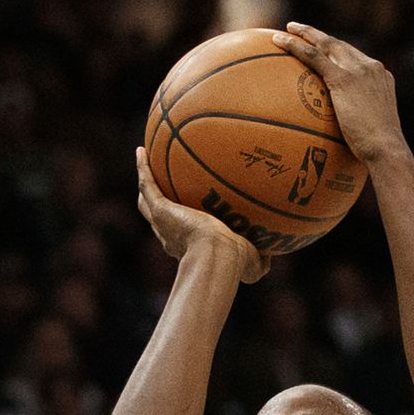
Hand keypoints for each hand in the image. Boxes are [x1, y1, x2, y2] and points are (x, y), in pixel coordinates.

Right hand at [135, 147, 268, 283]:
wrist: (218, 257)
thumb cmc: (235, 264)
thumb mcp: (253, 264)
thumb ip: (262, 259)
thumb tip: (272, 255)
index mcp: (188, 246)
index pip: (179, 233)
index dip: (179, 222)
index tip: (183, 211)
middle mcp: (171, 234)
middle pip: (157, 216)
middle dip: (157, 200)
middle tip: (158, 183)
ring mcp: (163, 221)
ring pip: (147, 199)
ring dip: (145, 180)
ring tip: (144, 160)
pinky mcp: (161, 209)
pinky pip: (147, 183)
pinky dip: (142, 167)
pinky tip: (141, 150)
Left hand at [272, 23, 406, 165]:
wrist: (387, 148)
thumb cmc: (380, 151)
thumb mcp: (374, 130)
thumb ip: (362, 122)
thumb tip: (349, 139)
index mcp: (381, 76)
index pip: (355, 57)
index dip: (336, 49)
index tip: (323, 47)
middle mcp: (371, 66)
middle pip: (339, 45)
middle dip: (318, 35)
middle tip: (299, 29)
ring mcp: (358, 69)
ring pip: (326, 44)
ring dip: (305, 33)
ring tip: (287, 30)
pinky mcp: (343, 78)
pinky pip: (313, 56)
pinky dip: (295, 46)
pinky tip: (279, 42)